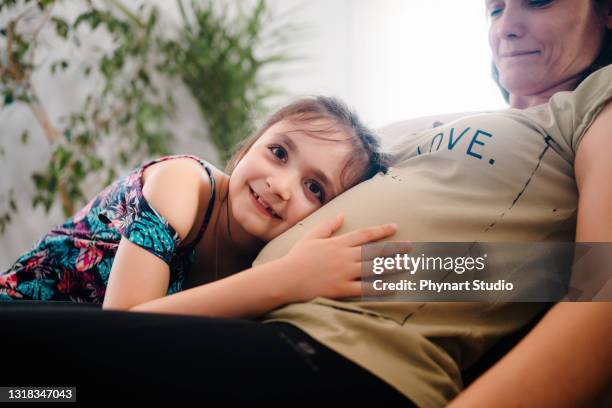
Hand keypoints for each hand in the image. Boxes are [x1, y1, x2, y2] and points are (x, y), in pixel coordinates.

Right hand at [280, 213, 405, 302]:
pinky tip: (392, 288)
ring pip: (375, 268)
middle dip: (395, 248)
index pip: (365, 234)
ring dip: (393, 266)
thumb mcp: (311, 236)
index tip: (395, 227)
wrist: (286, 278)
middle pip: (375, 251)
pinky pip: (365, 289)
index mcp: (339, 243)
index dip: (382, 230)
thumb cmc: (296, 257)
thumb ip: (328, 226)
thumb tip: (342, 215)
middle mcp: (345, 256)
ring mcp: (345, 273)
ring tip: (409, 265)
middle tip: (411, 247)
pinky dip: (380, 288)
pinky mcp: (342, 289)